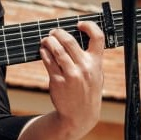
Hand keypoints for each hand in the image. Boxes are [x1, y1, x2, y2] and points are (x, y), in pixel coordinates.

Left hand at [39, 21, 104, 136]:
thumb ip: (90, 58)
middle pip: (69, 40)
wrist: (80, 116)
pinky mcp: (57, 80)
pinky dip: (44, 53)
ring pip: (56, 49)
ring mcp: (71, 74)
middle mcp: (84, 67)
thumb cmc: (87, 90)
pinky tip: (43, 51)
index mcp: (96, 63)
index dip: (89, 26)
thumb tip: (77, 37)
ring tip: (45, 40)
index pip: (97, 37)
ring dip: (48, 41)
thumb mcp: (96, 74)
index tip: (79, 24)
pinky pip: (48, 61)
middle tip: (53, 32)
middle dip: (58, 33)